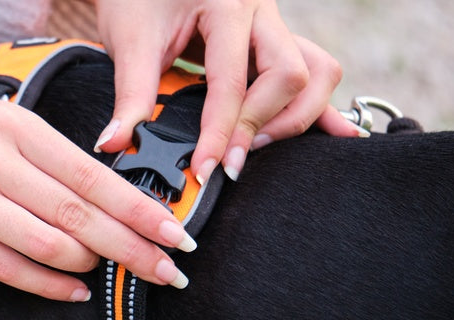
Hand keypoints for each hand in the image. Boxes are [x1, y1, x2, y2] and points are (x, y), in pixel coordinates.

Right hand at [0, 90, 194, 301]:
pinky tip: (73, 291)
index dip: (141, 210)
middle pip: (80, 216)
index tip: (174, 233)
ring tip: (113, 275)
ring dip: (91, 267)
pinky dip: (48, 285)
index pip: (94, 176)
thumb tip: (105, 197)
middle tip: (167, 271)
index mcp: (17, 128)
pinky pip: (7, 269)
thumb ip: (45, 156)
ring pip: (49, 245)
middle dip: (133, 248)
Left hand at [92, 0, 364, 182]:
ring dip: (294, 117)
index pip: (233, 82)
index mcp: (227, 5)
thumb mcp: (129, 41)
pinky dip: (317, 105)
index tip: (207, 170)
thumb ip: (130, 95)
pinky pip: (313, 69)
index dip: (220, 133)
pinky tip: (335, 134)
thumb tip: (117, 144)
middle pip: (292, 75)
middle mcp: (261, 12)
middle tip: (230, 159)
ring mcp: (274, 25)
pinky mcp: (274, 40)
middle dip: (264, 125)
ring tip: (253, 145)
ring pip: (317, 72)